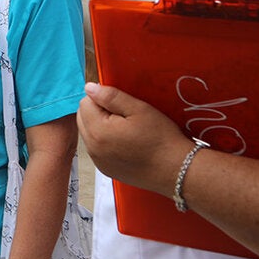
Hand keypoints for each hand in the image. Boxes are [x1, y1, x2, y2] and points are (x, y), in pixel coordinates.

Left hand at [77, 82, 191, 194]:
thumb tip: (89, 88)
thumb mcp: (138, 109)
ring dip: (100, 126)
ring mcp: (98, 161)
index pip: (85, 103)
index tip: (120, 103)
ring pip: (88, 133)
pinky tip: (125, 142)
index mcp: (98, 132)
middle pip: (83, 118)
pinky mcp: (105, 169)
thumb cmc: (161, 139)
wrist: (176, 170)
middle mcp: (93, 149)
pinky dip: (105, 141)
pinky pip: (97, 148)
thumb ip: (110, 96)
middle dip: (98, 111)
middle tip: (124, 115)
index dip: (102, 98)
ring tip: (126, 128)